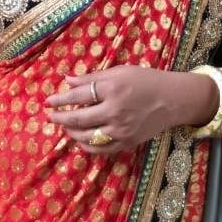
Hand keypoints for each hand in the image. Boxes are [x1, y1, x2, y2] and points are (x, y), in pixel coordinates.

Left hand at [45, 66, 216, 153]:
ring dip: (71, 132)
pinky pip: (99, 149)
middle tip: (50, 116)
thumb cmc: (146, 81)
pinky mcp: (126, 142)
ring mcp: (121, 130)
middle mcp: (115, 111)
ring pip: (86, 136)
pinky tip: (80, 139)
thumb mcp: (120, 72)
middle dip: (60, 118)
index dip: (60, 99)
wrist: (173, 100)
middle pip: (78, 118)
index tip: (48, 101)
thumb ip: (93, 78)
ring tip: (65, 126)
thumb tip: (67, 80)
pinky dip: (86, 145)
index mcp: (113, 89)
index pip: (78, 96)